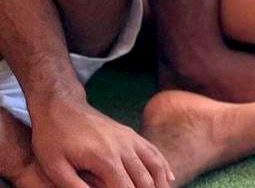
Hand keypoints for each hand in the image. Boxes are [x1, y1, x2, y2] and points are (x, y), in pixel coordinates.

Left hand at [30, 96, 173, 187]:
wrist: (61, 106)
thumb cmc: (53, 139)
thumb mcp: (54, 167)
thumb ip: (73, 187)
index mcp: (105, 159)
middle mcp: (123, 148)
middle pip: (144, 179)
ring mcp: (129, 139)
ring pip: (154, 164)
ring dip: (161, 183)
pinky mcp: (130, 134)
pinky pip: (153, 150)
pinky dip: (163, 165)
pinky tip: (169, 177)